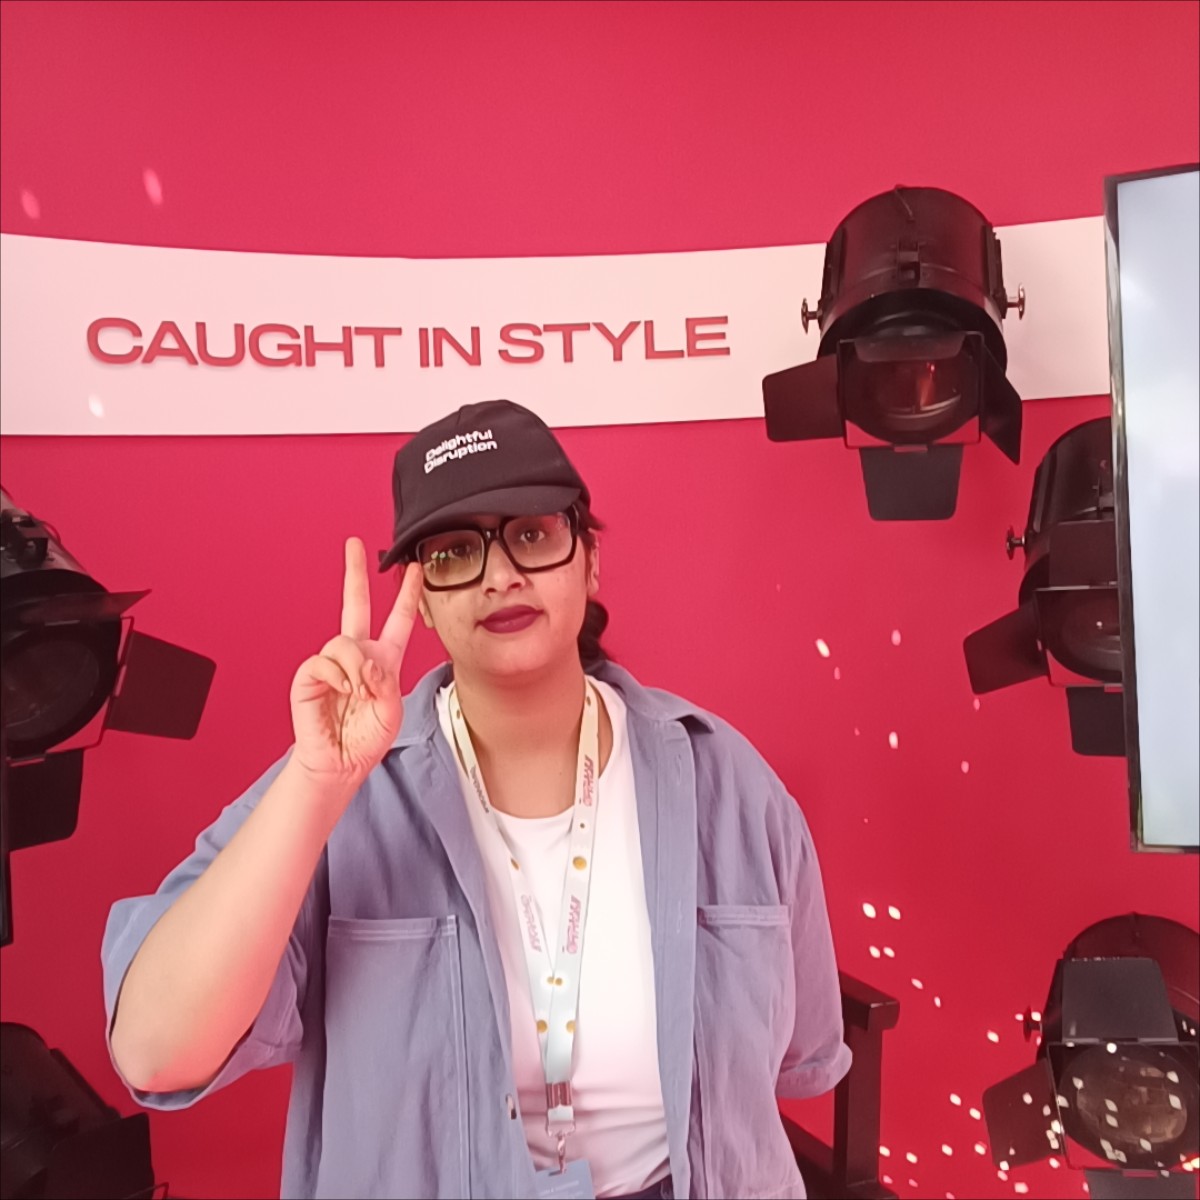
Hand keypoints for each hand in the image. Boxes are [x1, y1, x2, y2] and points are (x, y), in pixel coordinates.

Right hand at [289, 538, 423, 785]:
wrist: (340, 763)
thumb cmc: (367, 738)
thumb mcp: (391, 708)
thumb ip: (385, 680)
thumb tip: (364, 660)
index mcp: (383, 659)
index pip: (397, 620)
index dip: (406, 595)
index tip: (413, 569)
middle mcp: (357, 655)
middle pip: (356, 604)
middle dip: (355, 573)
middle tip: (355, 544)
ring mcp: (332, 663)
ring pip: (344, 642)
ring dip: (356, 668)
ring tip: (358, 693)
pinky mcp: (309, 675)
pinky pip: (323, 661)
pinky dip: (337, 677)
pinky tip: (341, 692)